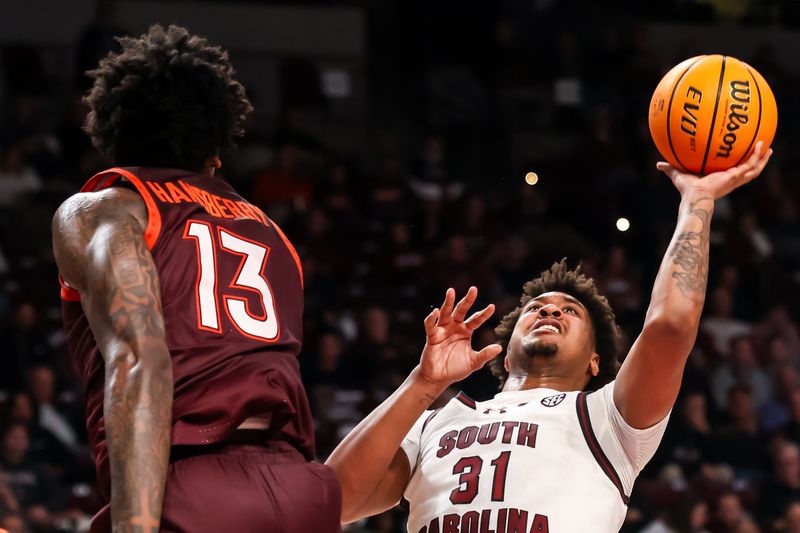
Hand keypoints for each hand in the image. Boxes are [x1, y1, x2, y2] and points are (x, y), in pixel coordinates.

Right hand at [418, 287, 501, 386]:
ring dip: (448, 302)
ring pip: (446, 313)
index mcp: (466, 331)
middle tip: (474, 289)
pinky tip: (435, 312)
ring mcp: (443, 330)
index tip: (492, 306)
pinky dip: (432, 318)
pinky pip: (431, 325)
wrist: (439, 378)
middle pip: (462, 310)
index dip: (484, 313)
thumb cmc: (456, 369)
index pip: (476, 319)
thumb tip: (499, 347)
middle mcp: (455, 327)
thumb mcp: (474, 362)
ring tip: (451, 291)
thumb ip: (485, 355)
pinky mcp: (432, 336)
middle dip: (467, 300)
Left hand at [657, 141, 772, 199]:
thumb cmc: (686, 190)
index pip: (733, 173)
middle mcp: (731, 180)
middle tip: (763, 151)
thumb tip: (658, 164)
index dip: (739, 166)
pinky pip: (751, 164)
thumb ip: (670, 168)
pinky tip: (760, 144)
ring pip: (755, 168)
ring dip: (762, 158)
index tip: (742, 158)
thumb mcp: (678, 174)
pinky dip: (757, 155)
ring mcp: (735, 179)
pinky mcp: (736, 176)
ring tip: (768, 147)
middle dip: (757, 162)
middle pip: (749, 171)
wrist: (695, 196)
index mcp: (721, 180)